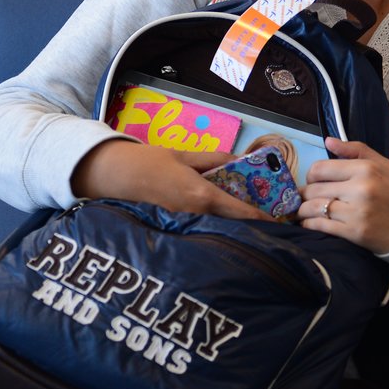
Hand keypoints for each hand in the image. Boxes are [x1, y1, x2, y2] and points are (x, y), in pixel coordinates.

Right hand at [71, 139, 271, 220]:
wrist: (108, 176)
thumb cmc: (147, 162)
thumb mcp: (185, 155)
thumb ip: (215, 159)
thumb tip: (242, 160)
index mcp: (201, 195)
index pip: (242, 213)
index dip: (263, 219)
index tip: (280, 224)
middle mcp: (193, 216)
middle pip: (231, 226)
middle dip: (250, 228)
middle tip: (268, 228)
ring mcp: (180, 228)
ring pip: (214, 231)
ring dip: (231, 231)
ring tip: (248, 230)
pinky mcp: (168, 232)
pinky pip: (196, 233)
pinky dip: (211, 231)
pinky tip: (217, 230)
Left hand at [297, 137, 388, 253]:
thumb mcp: (384, 165)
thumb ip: (356, 151)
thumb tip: (328, 141)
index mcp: (366, 169)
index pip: (320, 168)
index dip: (312, 175)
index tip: (314, 181)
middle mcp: (360, 189)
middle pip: (314, 189)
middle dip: (304, 194)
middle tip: (305, 198)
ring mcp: (357, 212)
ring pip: (313, 208)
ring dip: (303, 211)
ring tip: (304, 211)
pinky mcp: (355, 233)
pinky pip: (320, 226)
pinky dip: (310, 224)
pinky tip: (311, 223)